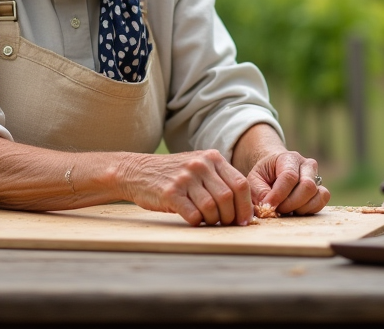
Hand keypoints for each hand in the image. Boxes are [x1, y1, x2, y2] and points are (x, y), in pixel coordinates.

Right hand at [118, 150, 251, 226]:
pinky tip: (193, 219)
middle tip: (226, 224)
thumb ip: (219, 179)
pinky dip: (197, 222)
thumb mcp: (198, 166)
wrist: (137, 171)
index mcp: (212, 158)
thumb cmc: (173, 174)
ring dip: (213, 221)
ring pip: (212, 208)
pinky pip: (193, 215)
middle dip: (230, 217)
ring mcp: (185, 178)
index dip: (246, 205)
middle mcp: (201, 165)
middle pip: (228, 197)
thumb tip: (244, 205)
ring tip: (208, 221)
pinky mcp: (170, 193)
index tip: (245, 220)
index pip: (240, 183)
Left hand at [247, 150, 329, 215]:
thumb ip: (259, 193)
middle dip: (290, 203)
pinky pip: (322, 200)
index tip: (268, 206)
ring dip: (299, 208)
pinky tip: (296, 209)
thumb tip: (268, 207)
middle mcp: (307, 164)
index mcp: (288, 158)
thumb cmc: (264, 176)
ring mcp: (316, 176)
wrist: (275, 172)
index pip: (289, 176)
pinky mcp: (321, 189)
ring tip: (286, 209)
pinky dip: (310, 209)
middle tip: (278, 209)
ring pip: (316, 194)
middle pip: (307, 186)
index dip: (279, 194)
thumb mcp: (255, 181)